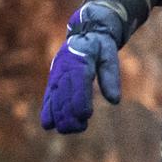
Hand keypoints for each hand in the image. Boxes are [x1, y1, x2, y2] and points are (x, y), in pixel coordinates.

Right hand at [38, 5, 123, 134]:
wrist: (85, 31)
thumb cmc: (100, 46)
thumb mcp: (110, 56)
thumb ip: (111, 77)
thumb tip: (114, 100)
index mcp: (80, 59)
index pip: (79, 83)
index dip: (80, 100)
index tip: (85, 116)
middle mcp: (65, 67)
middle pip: (64, 93)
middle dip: (69, 113)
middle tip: (78, 128)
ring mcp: (57, 74)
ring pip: (55, 97)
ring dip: (59, 116)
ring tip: (66, 130)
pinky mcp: (53, 79)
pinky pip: (48, 96)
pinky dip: (47, 110)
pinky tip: (48, 124)